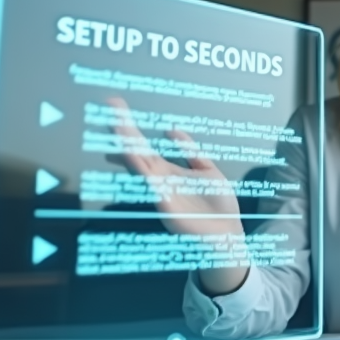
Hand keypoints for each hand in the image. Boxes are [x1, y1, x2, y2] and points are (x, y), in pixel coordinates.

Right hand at [106, 97, 242, 238]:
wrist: (229, 233)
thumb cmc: (218, 205)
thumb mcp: (207, 170)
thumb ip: (190, 151)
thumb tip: (171, 129)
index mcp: (168, 172)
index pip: (145, 146)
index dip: (131, 128)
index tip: (117, 108)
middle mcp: (160, 181)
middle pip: (138, 150)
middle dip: (124, 129)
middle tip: (110, 106)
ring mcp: (161, 193)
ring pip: (141, 166)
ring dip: (129, 146)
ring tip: (118, 126)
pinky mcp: (167, 207)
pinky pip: (153, 186)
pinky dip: (144, 171)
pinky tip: (136, 157)